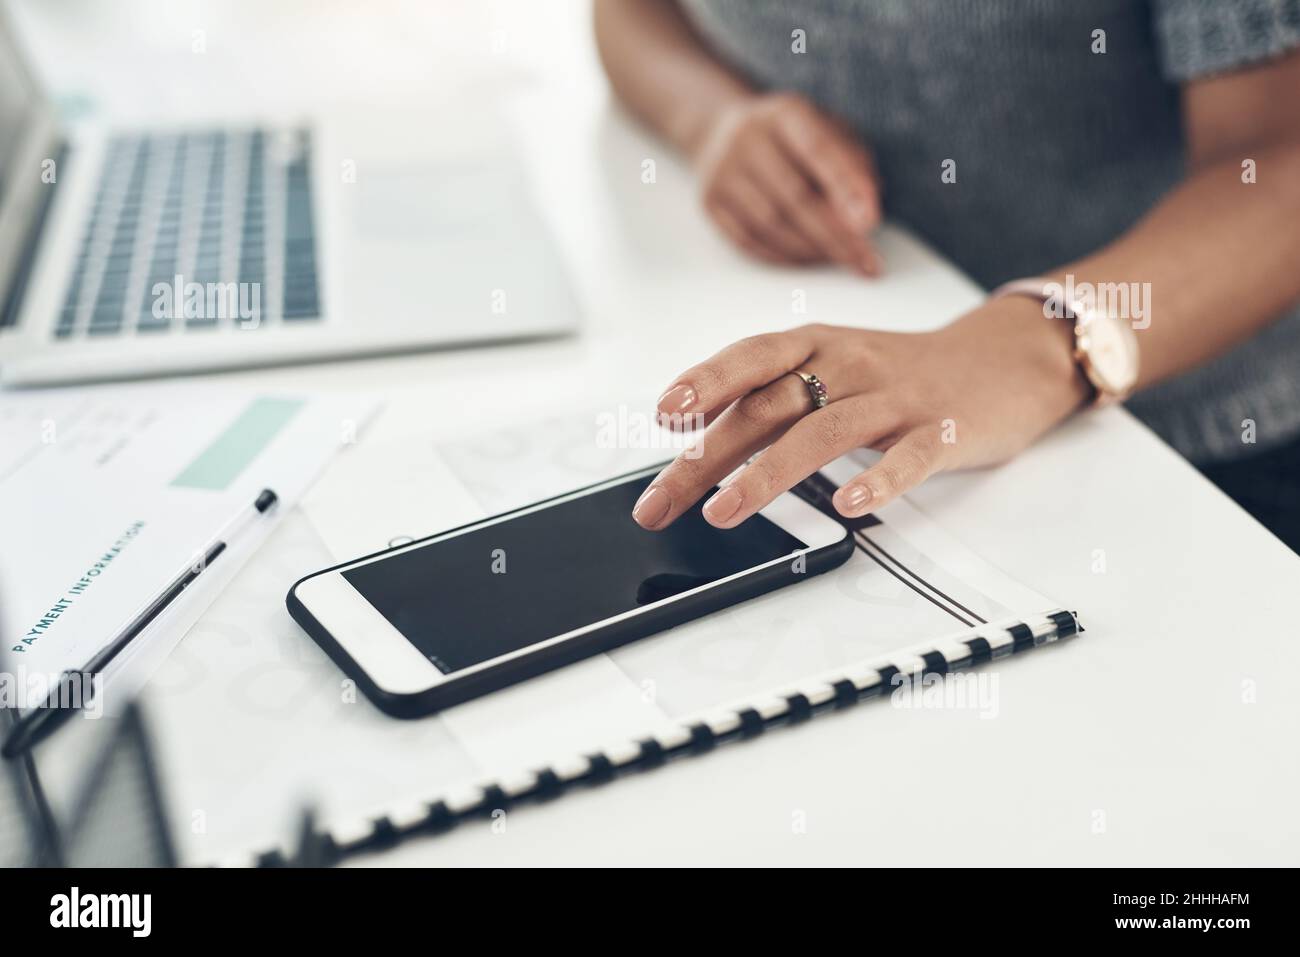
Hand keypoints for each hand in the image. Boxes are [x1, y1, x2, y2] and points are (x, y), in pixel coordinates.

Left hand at [632, 300, 1091, 530]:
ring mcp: (895, 398)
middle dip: (704, 457)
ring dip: (766, 474)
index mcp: (816, 346)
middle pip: (766, 408)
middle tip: (660, 503)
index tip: (662, 416)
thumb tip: (696, 442)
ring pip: (822, 432)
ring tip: (724, 513)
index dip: (703, 383)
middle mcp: (848, 365)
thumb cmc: (900, 373)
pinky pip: (907, 458)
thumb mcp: (832, 367)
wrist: (1003, 358)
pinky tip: (847, 505)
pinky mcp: (941, 430)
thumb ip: (774, 397)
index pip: (749, 359)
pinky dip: (876, 481)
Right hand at [692, 93, 883, 274]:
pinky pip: (748, 239)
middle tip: (866, 263)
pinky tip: (809, 258)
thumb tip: (864, 220)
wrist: (723, 132)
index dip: (845, 188)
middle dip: (835, 236)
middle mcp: (748, 137)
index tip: (870, 223)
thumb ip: (854, 167)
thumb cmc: (793, 139)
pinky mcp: (709, 200)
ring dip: (812, 249)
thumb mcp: (831, 133)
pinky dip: (784, 255)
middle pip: (795, 196)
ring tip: (842, 260)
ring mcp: (723, 170)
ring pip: (771, 224)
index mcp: (785, 112)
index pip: (818, 149)